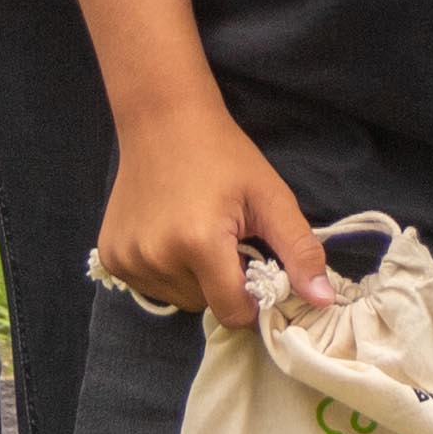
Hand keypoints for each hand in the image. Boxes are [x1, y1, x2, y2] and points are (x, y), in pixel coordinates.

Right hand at [101, 107, 332, 326]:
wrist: (163, 120)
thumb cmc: (223, 155)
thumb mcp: (270, 196)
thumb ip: (298, 250)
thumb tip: (323, 301)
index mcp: (199, 243)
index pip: (233, 313)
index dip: (252, 299)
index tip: (254, 267)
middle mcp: (157, 257)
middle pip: (205, 306)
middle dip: (222, 285)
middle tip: (225, 240)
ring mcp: (128, 258)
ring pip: (178, 299)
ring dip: (194, 280)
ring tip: (196, 234)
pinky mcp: (110, 256)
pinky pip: (151, 287)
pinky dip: (166, 272)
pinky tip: (170, 234)